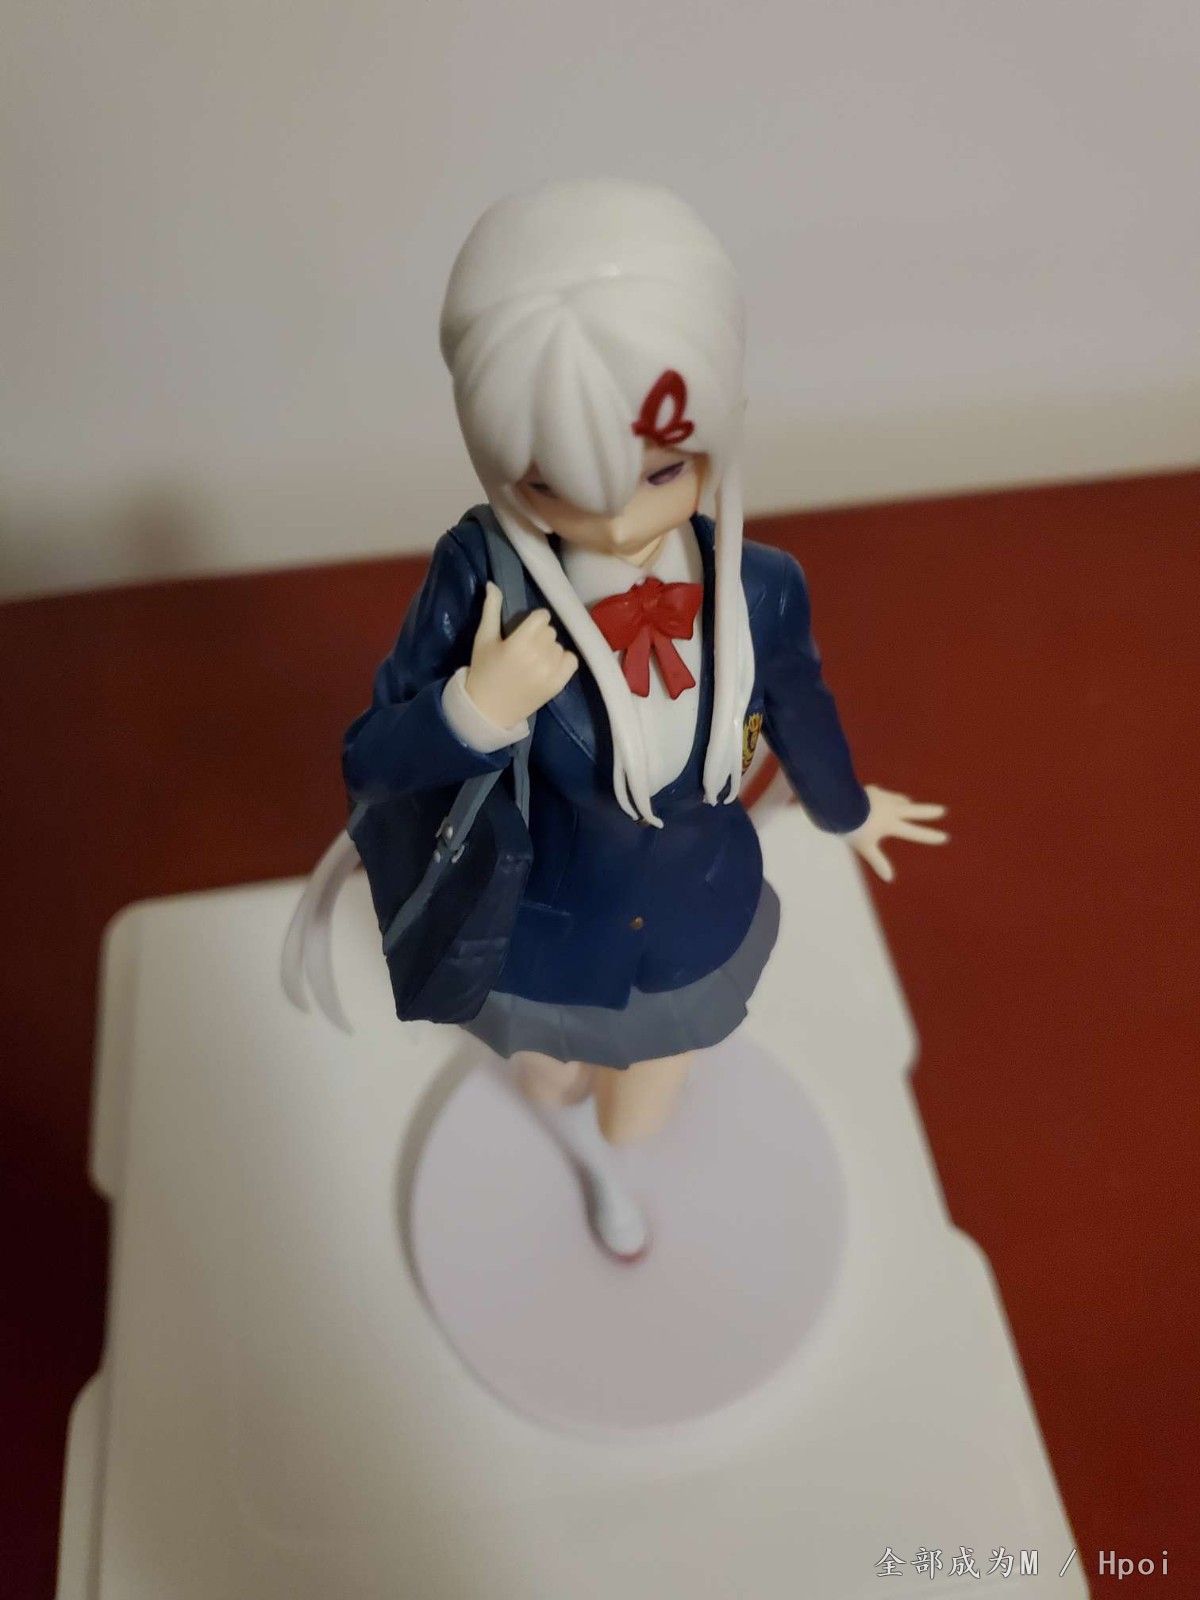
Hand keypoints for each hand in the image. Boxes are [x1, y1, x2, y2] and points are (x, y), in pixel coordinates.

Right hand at [464, 583, 578, 726]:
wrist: (489, 709)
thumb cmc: (484, 670)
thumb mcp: (484, 639)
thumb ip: (491, 610)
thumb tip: (492, 584)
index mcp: (518, 644)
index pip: (542, 617)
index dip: (533, 621)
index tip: (523, 630)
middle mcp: (537, 657)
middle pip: (550, 630)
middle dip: (539, 635)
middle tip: (526, 647)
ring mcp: (549, 673)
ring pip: (559, 645)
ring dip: (549, 649)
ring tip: (534, 659)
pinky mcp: (558, 685)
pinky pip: (571, 660)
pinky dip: (563, 660)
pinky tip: (548, 666)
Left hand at [846, 785, 948, 882]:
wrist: (840, 803)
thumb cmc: (852, 827)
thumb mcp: (864, 847)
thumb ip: (877, 861)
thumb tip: (889, 879)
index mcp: (891, 824)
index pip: (914, 832)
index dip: (929, 836)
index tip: (944, 837)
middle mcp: (891, 809)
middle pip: (915, 810)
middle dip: (929, 812)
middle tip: (942, 810)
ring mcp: (882, 797)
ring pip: (899, 799)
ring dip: (906, 802)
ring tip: (909, 802)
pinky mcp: (871, 790)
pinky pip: (882, 794)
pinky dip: (885, 796)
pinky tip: (881, 795)